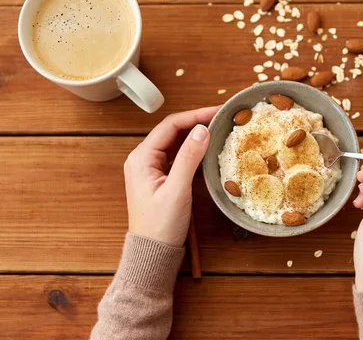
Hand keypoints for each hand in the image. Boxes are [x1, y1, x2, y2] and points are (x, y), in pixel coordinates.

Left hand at [124, 107, 218, 246]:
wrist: (153, 252)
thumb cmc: (160, 225)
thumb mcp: (177, 190)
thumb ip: (189, 158)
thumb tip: (202, 130)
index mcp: (141, 158)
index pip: (170, 126)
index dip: (195, 115)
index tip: (217, 111)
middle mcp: (143, 159)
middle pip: (172, 131)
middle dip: (196, 122)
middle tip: (221, 117)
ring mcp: (151, 169)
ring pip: (176, 143)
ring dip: (195, 135)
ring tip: (218, 128)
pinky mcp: (160, 179)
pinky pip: (177, 157)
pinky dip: (193, 150)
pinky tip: (208, 148)